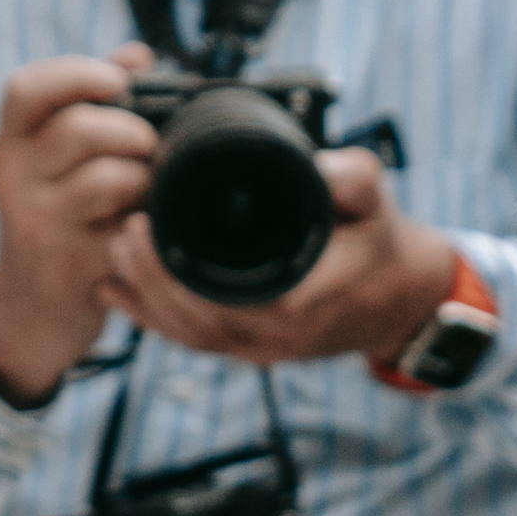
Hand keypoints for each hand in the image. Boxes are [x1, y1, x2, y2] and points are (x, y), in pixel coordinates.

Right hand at [0, 46, 162, 407]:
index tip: (118, 80)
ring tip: (151, 191)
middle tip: (152, 148)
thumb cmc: (57, 217)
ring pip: (107, 179)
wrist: (29, 309)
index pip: (25, 90)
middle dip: (133, 132)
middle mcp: (13, 180)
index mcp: (10, 144)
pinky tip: (148, 229)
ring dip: (146, 180)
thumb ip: (92, 103)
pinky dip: (149, 225)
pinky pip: (125, 233)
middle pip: (80, 129)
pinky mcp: (68, 268)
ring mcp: (38, 226)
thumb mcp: (55, 160)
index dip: (76, 74)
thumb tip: (137, 54)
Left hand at [116, 146, 462, 371]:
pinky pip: (196, 342)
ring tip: (114, 257)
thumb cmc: (383, 242)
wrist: (402, 296)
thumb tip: (324, 166)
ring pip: (191, 337)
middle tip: (122, 233)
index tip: (148, 223)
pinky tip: (120, 292)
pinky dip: (154, 319)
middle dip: (152, 282)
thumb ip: (354, 179)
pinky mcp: (253, 349)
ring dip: (147, 302)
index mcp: (306, 299)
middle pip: (198, 321)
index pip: (229, 296)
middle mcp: (280, 335)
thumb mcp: (378, 201)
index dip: (179, 269)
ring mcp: (265, 350)